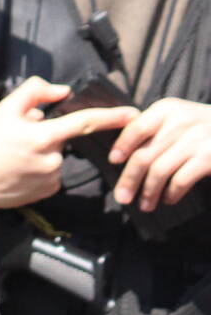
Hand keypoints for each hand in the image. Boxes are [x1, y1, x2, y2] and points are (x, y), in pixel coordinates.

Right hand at [0, 77, 138, 208]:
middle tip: (18, 140)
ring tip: (15, 157)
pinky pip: (52, 175)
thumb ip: (35, 92)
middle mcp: (52, 158)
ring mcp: (51, 177)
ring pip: (56, 158)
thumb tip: (62, 91)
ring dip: (42, 154)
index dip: (111, 117)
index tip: (134, 114)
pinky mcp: (47, 191)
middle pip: (61, 139)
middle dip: (46, 136)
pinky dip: (40, 170)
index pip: (85, 122)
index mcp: (43, 135)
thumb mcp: (5, 108)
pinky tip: (19, 171)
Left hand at [108, 98, 210, 212]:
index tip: (112, 161)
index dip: (122, 145)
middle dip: (129, 179)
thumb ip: (152, 128)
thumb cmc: (200, 129)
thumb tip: (119, 156)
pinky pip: (180, 180)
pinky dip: (171, 193)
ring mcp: (197, 140)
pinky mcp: (209, 157)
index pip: (136, 127)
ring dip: (149, 192)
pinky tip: (167, 199)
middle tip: (121, 197)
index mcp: (167, 109)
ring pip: (159, 171)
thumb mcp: (177, 118)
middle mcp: (181, 122)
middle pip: (144, 155)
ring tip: (144, 205)